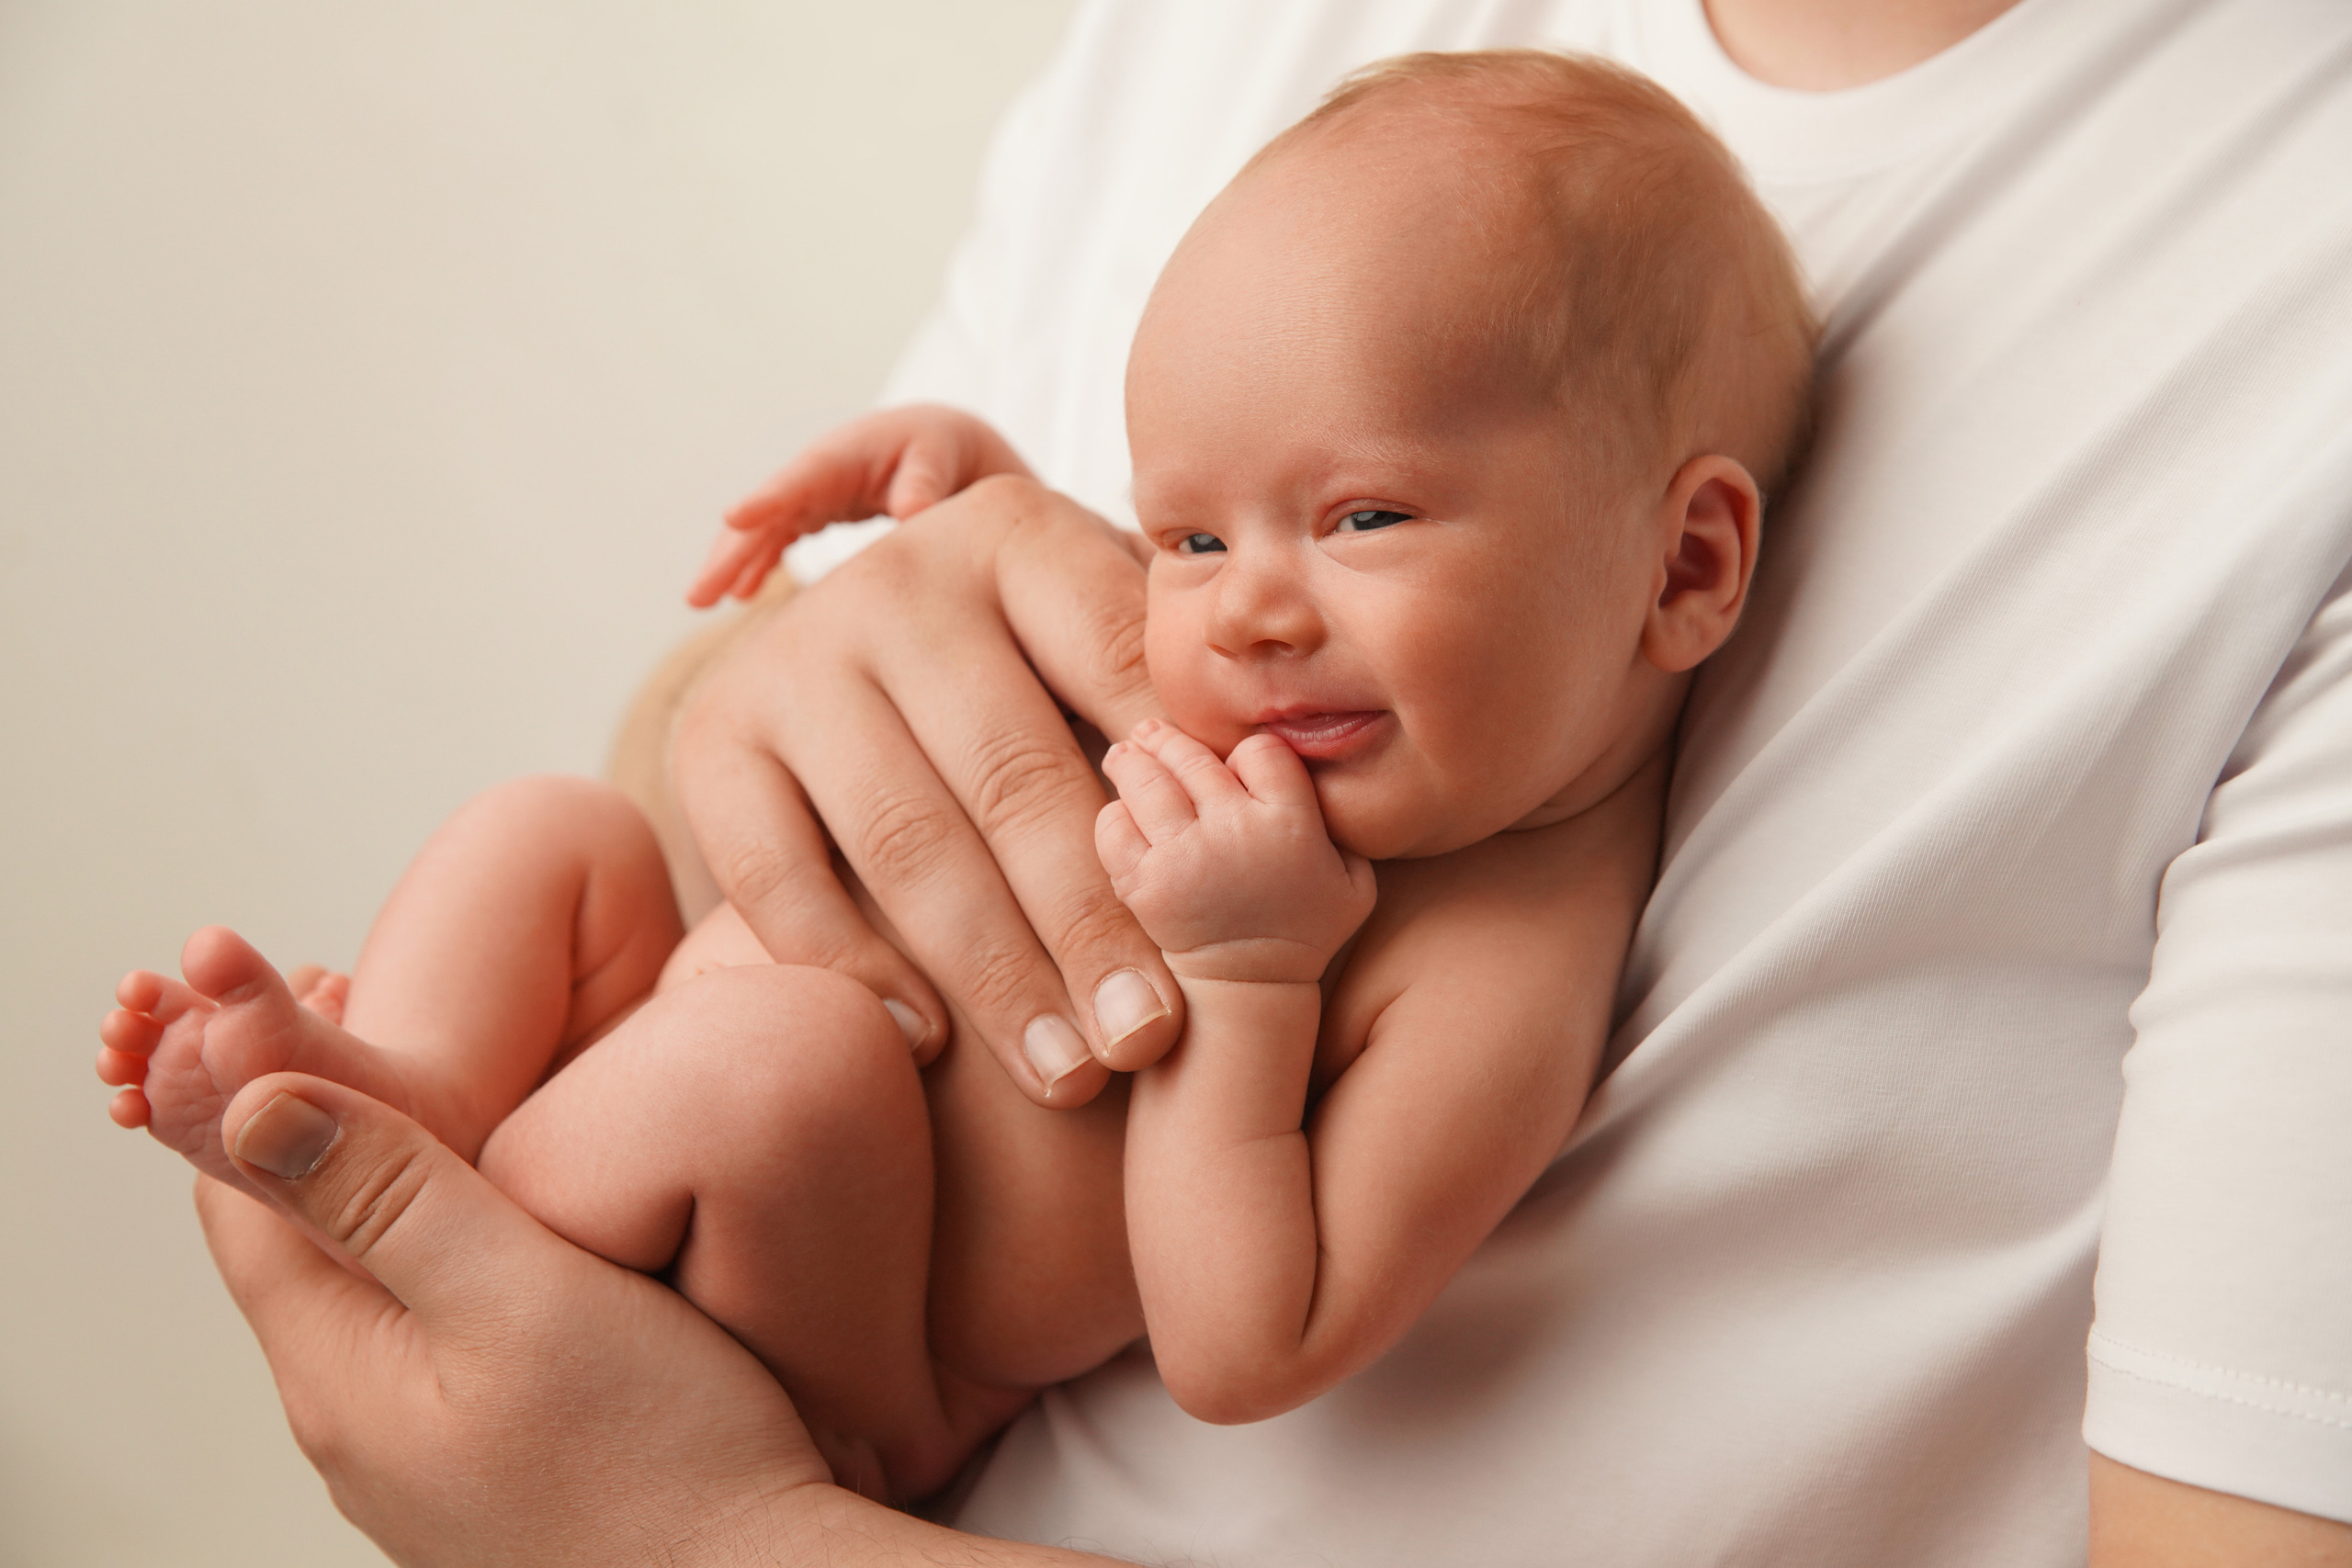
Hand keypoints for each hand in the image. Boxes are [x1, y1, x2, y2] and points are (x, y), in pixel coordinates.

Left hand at [197, 1072, 829, 1565]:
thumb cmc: (657, 1457)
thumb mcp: (519, 1296)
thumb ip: (391, 1196)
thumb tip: (250, 1102)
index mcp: (341, 1373)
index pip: (242, 1204)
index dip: (260, 1088)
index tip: (312, 994)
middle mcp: (362, 1426)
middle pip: (307, 1247)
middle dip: (330, 1134)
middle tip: (387, 1024)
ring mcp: (428, 1458)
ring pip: (380, 1294)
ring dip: (396, 1197)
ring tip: (461, 1107)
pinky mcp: (498, 1469)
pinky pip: (443, 1342)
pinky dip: (454, 1263)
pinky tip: (524, 1233)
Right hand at [672, 475, 1184, 1105]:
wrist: (853, 658)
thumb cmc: (1030, 672)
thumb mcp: (1100, 646)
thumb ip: (1174, 699)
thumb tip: (1273, 792)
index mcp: (1017, 532)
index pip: (1120, 679)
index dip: (1180, 811)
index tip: (1230, 926)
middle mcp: (898, 578)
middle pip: (1014, 777)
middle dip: (1091, 924)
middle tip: (1150, 1040)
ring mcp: (793, 655)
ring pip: (908, 840)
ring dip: (995, 974)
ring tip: (1069, 1073)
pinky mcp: (711, 738)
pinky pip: (780, 877)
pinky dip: (857, 969)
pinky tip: (930, 1046)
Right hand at [688, 404, 1031, 607]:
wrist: (943, 446)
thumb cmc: (944, 452)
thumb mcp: (940, 460)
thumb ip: (924, 484)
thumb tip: (912, 513)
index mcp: (846, 455)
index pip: (802, 478)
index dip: (768, 499)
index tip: (735, 518)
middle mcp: (817, 472)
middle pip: (767, 512)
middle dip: (731, 550)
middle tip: (698, 594)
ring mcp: (811, 492)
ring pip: (762, 529)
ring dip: (731, 563)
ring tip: (702, 601)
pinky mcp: (813, 511)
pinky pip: (776, 539)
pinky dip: (756, 565)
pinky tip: (739, 597)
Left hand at [1096, 720, 1373, 983]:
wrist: (1250, 984)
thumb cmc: (1306, 926)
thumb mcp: (1355, 879)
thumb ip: (1344, 821)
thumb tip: (1325, 766)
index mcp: (1290, 822)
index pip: (1259, 750)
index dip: (1245, 752)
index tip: (1234, 765)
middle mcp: (1236, 831)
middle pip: (1193, 758)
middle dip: (1169, 741)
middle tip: (1151, 732)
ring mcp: (1185, 856)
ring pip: (1147, 781)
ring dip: (1132, 762)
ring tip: (1126, 754)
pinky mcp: (1144, 883)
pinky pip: (1115, 826)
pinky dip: (1115, 813)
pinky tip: (1122, 810)